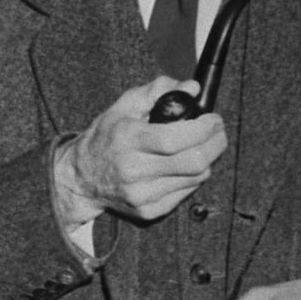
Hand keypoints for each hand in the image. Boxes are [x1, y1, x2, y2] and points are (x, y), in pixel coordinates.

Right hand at [54, 77, 227, 222]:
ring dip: (207, 159)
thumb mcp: (125, 105)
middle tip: (218, 131)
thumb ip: (158, 90)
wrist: (82, 177)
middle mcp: (134, 170)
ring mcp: (142, 195)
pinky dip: (194, 177)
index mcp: (128, 140)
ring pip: (195, 179)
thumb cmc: (107, 136)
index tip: (213, 119)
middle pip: (193, 162)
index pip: (175, 139)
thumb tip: (192, 88)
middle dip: (215, 144)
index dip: (203, 129)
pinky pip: (186, 193)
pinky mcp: (149, 211)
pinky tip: (186, 165)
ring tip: (202, 146)